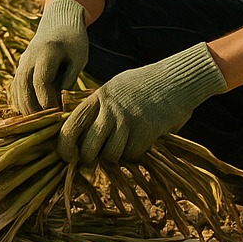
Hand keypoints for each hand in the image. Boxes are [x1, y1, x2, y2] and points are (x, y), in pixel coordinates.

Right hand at [9, 0, 88, 112]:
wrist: (59, 20)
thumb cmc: (74, 40)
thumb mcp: (78, 58)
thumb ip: (69, 79)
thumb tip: (62, 104)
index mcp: (46, 53)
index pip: (41, 82)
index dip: (48, 101)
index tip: (58, 115)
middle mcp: (29, 58)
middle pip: (24, 88)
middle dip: (33, 108)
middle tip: (45, 125)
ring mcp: (22, 62)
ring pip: (16, 88)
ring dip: (24, 107)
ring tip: (37, 123)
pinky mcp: (20, 66)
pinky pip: (15, 86)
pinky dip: (20, 100)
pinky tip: (29, 113)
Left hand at [56, 43, 226, 163]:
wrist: (178, 79)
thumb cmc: (145, 85)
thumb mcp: (115, 89)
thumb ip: (99, 108)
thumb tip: (82, 135)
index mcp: (98, 97)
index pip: (71, 125)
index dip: (65, 146)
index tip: (67, 157)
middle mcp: (109, 109)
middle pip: (88, 146)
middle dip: (88, 159)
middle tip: (92, 161)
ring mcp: (128, 121)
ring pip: (110, 154)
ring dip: (114, 157)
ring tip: (121, 146)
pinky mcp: (146, 131)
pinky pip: (131, 154)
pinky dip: (133, 154)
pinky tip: (140, 142)